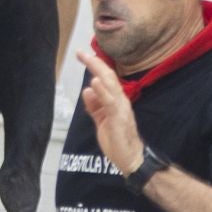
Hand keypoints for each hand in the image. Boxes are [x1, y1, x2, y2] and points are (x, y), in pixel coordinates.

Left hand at [75, 49, 145, 173]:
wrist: (131, 158)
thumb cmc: (117, 140)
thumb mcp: (101, 120)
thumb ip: (94, 106)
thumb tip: (87, 89)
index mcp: (116, 100)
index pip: (106, 79)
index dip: (95, 65)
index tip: (83, 55)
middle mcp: (120, 100)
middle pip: (108, 76)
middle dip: (94, 63)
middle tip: (81, 52)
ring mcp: (121, 108)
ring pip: (110, 84)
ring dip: (98, 71)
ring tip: (88, 59)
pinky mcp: (118, 118)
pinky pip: (110, 102)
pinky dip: (102, 91)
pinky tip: (94, 82)